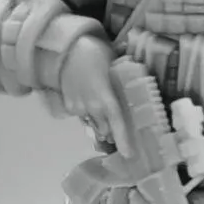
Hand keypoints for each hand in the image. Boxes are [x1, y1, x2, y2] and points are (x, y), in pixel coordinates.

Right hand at [60, 36, 130, 155]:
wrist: (67, 48)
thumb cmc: (96, 53)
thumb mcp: (116, 65)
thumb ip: (124, 80)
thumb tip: (136, 80)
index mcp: (106, 98)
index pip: (117, 124)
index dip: (123, 140)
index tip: (129, 155)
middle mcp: (91, 107)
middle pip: (105, 130)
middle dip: (112, 131)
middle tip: (118, 126)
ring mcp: (78, 108)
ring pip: (93, 124)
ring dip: (100, 122)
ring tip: (103, 111)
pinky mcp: (68, 106)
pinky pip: (82, 117)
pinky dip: (88, 114)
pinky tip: (89, 100)